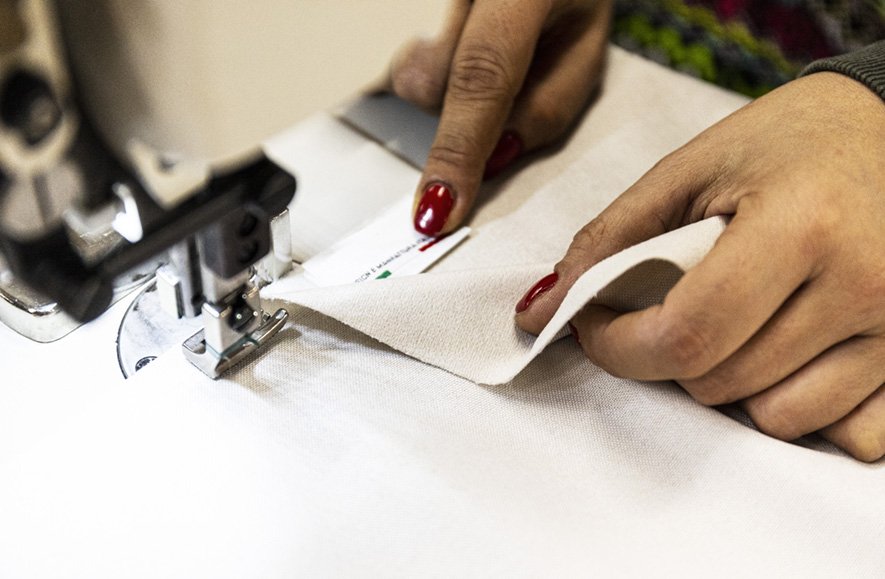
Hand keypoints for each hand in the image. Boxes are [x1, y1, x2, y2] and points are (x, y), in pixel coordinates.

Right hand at [388, 0, 611, 235]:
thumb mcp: (585, 50)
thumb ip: (546, 109)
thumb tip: (490, 164)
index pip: (481, 78)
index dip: (457, 149)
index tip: (438, 207)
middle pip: (433, 84)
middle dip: (460, 119)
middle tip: (513, 85)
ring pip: (416, 77)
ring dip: (452, 91)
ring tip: (498, 56)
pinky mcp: (411, 6)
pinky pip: (412, 62)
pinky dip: (440, 73)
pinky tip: (468, 48)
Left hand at [515, 72, 884, 461]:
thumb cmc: (789, 143)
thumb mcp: (690, 170)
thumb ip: (609, 241)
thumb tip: (537, 313)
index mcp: (800, 227)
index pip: (686, 337)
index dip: (618, 347)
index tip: (594, 325)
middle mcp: (866, 286)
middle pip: (720, 383)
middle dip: (666, 358)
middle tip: (668, 309)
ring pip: (777, 418)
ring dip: (731, 384)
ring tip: (736, 325)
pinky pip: (850, 435)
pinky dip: (804, 408)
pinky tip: (790, 357)